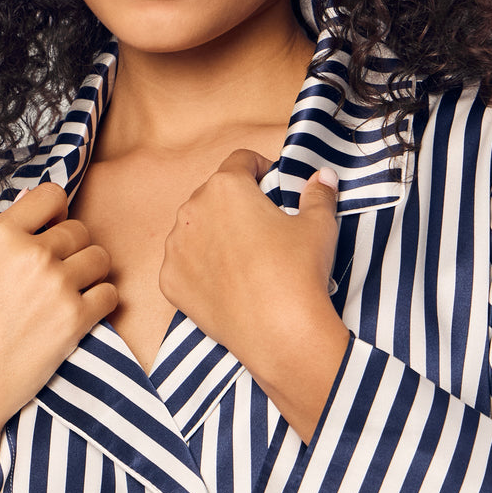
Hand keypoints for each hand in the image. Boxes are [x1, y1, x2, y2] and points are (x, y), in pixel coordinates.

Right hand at [0, 181, 117, 432]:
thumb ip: (7, 241)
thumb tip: (38, 208)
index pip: (52, 195)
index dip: (56, 213)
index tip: (50, 232)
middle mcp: (30, 253)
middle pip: (80, 230)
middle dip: (73, 250)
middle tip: (55, 277)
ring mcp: (56, 284)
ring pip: (100, 258)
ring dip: (90, 275)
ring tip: (67, 296)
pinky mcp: (75, 318)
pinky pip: (110, 293)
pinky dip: (100, 303)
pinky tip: (78, 315)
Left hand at [159, 152, 347, 429]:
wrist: (279, 332)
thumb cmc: (299, 272)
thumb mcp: (319, 226)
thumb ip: (318, 194)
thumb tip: (322, 176)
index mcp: (226, 187)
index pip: (241, 160)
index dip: (260, 169)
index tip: (271, 185)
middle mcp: (192, 210)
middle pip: (213, 194)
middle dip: (235, 203)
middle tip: (261, 226)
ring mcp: (175, 248)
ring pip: (194, 228)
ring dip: (213, 234)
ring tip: (243, 257)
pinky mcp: (169, 281)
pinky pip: (183, 264)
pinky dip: (200, 268)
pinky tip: (226, 282)